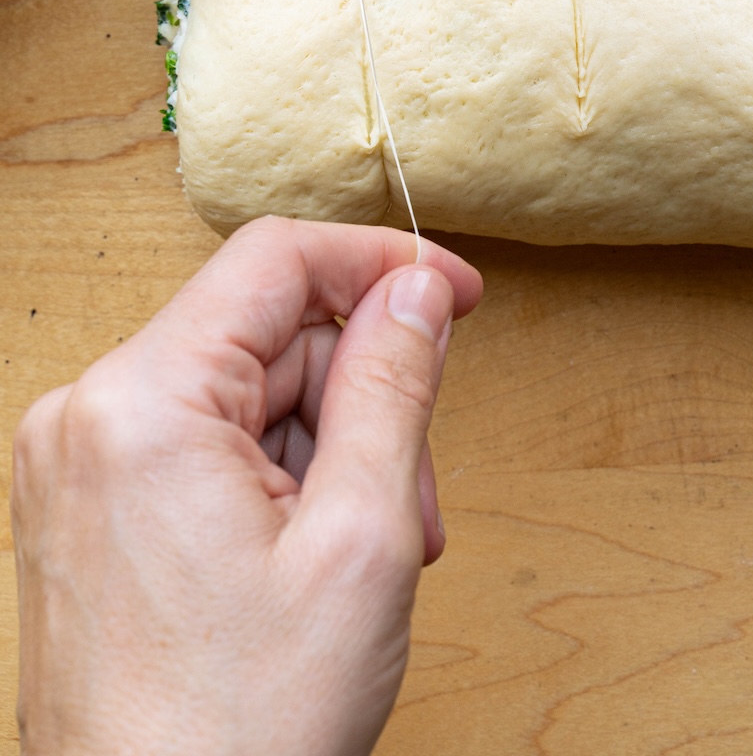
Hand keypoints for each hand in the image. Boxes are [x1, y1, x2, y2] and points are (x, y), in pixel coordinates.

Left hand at [12, 216, 482, 755]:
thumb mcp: (360, 537)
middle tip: (413, 498)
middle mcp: (89, 416)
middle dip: (360, 398)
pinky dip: (278, 484)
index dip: (381, 264)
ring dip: (328, 454)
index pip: (276, 260)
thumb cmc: (241, 732)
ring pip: (246, 396)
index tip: (459, 296)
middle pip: (267, 336)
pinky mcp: (86, 512)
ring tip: (364, 555)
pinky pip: (206, 448)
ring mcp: (78, 467)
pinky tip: (312, 562)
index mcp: (142, 402)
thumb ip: (392, 384)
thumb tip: (417, 287)